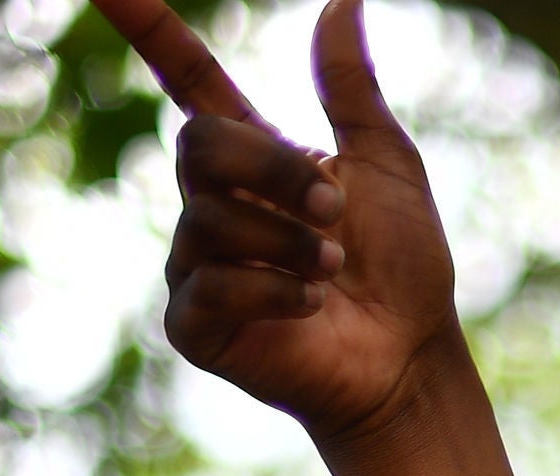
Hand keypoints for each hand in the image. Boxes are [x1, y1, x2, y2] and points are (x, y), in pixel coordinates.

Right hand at [93, 0, 458, 442]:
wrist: (408, 359)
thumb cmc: (402, 268)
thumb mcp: (386, 164)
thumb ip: (351, 88)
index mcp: (252, 157)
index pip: (187, 78)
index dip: (152, 30)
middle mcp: (211, 204)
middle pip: (198, 145)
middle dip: (273, 172)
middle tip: (335, 210)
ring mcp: (194, 265)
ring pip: (208, 220)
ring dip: (287, 241)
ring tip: (333, 270)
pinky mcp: (193, 325)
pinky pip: (208, 286)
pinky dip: (272, 291)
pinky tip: (309, 307)